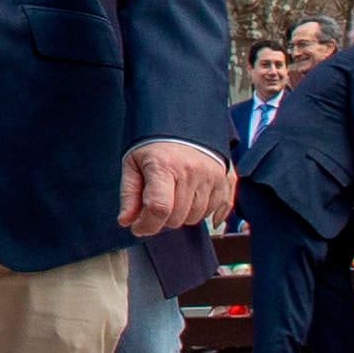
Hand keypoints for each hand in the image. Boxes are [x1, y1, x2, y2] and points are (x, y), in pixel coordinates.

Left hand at [117, 138, 233, 234]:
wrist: (184, 124)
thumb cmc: (155, 146)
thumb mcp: (132, 165)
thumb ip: (129, 194)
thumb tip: (126, 221)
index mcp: (165, 166)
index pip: (159, 207)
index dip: (147, 225)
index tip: (139, 227)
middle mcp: (192, 171)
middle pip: (177, 217)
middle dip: (163, 218)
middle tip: (158, 202)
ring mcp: (213, 176)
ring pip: (196, 218)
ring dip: (183, 214)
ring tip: (176, 195)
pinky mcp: (227, 179)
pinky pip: (218, 211)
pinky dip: (204, 212)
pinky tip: (194, 202)